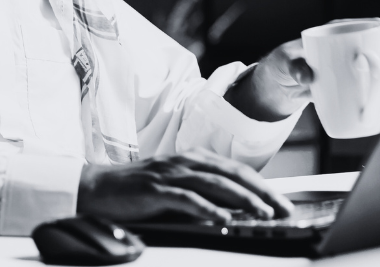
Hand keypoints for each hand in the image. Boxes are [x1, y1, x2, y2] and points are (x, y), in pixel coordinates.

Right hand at [78, 149, 294, 222]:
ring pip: (215, 184)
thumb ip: (201, 192)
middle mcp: (184, 161)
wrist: (96, 187)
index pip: (235, 169)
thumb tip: (234, 209)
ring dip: (242, 199)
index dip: (262, 185)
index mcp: (192, 159)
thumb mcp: (174, 187)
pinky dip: (208, 209)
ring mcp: (170, 174)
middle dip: (261, 191)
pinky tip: (223, 220)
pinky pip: (187, 199)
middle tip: (283, 208)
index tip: (282, 201)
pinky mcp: (155, 189)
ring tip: (262, 214)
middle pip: (232, 174)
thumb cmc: (137, 191)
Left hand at [227, 18, 379, 121]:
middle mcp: (345, 48)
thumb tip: (308, 76)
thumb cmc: (282, 65)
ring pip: (375, 68)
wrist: (277, 85)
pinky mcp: (346, 84)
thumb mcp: (286, 63)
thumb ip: (295, 68)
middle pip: (377, 48)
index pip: (367, 27)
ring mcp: (347, 66)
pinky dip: (378, 94)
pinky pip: (366, 87)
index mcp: (335, 34)